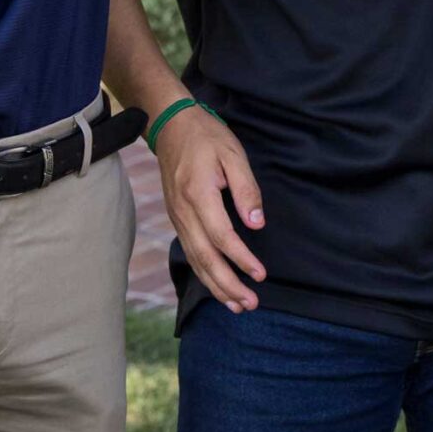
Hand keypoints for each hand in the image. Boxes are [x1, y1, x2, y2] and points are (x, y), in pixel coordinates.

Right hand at [155, 104, 267, 314]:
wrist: (171, 126)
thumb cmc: (207, 137)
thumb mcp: (233, 154)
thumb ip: (246, 189)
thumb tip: (257, 223)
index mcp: (198, 194)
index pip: (222, 237)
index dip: (242, 259)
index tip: (260, 274)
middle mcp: (184, 212)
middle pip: (205, 258)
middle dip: (228, 285)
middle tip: (251, 303)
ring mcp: (177, 218)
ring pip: (195, 261)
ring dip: (216, 286)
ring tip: (238, 305)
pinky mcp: (177, 219)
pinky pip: (190, 253)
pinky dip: (204, 274)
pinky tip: (217, 286)